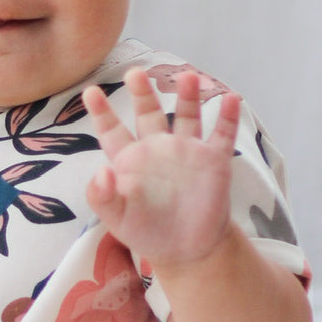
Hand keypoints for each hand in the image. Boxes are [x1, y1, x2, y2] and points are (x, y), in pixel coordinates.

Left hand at [82, 68, 241, 269]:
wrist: (188, 249)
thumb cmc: (145, 231)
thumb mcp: (116, 218)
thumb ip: (102, 196)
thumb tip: (100, 171)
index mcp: (129, 159)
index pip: (111, 130)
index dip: (101, 111)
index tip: (90, 91)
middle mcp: (156, 147)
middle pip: (148, 112)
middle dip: (142, 92)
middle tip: (135, 72)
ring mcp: (186, 151)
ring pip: (185, 116)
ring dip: (187, 96)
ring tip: (187, 76)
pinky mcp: (213, 162)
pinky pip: (221, 135)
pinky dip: (226, 117)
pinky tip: (231, 99)